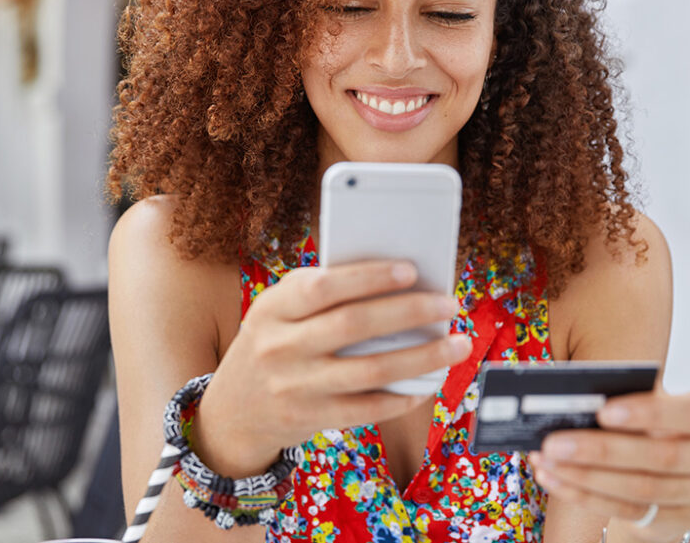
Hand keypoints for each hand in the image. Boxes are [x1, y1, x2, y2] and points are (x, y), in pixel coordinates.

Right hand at [194, 260, 470, 475]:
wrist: (233, 411)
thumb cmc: (272, 345)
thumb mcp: (277, 313)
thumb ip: (319, 295)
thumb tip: (395, 280)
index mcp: (272, 309)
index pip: (322, 286)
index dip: (368, 277)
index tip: (411, 270)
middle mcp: (280, 347)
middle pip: (354, 325)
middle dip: (409, 312)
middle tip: (449, 304)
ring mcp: (295, 386)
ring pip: (371, 370)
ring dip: (422, 357)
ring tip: (457, 344)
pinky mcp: (310, 418)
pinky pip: (367, 408)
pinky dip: (402, 396)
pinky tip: (426, 384)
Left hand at [529, 390, 689, 542]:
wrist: (673, 468)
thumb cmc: (658, 423)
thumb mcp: (655, 406)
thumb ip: (631, 401)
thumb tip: (578, 401)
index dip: (648, 413)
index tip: (603, 411)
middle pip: (662, 457)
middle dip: (602, 450)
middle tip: (554, 441)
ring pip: (641, 488)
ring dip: (585, 476)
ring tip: (546, 460)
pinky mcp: (680, 521)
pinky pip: (628, 511)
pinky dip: (585, 495)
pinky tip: (555, 479)